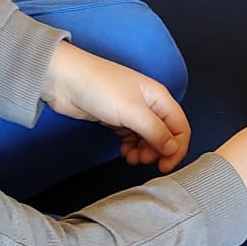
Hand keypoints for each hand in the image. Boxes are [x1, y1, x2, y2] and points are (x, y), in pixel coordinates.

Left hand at [40, 42, 190, 172]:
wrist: (65, 80)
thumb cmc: (98, 85)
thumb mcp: (133, 111)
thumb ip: (156, 132)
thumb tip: (172, 148)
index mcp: (159, 97)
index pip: (180, 128)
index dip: (177, 149)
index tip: (165, 165)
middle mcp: (149, 104)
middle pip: (166, 135)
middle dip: (158, 152)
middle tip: (144, 161)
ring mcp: (132, 111)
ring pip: (149, 138)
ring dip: (144, 152)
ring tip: (132, 158)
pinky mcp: (116, 118)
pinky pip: (132, 138)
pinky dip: (131, 148)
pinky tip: (124, 152)